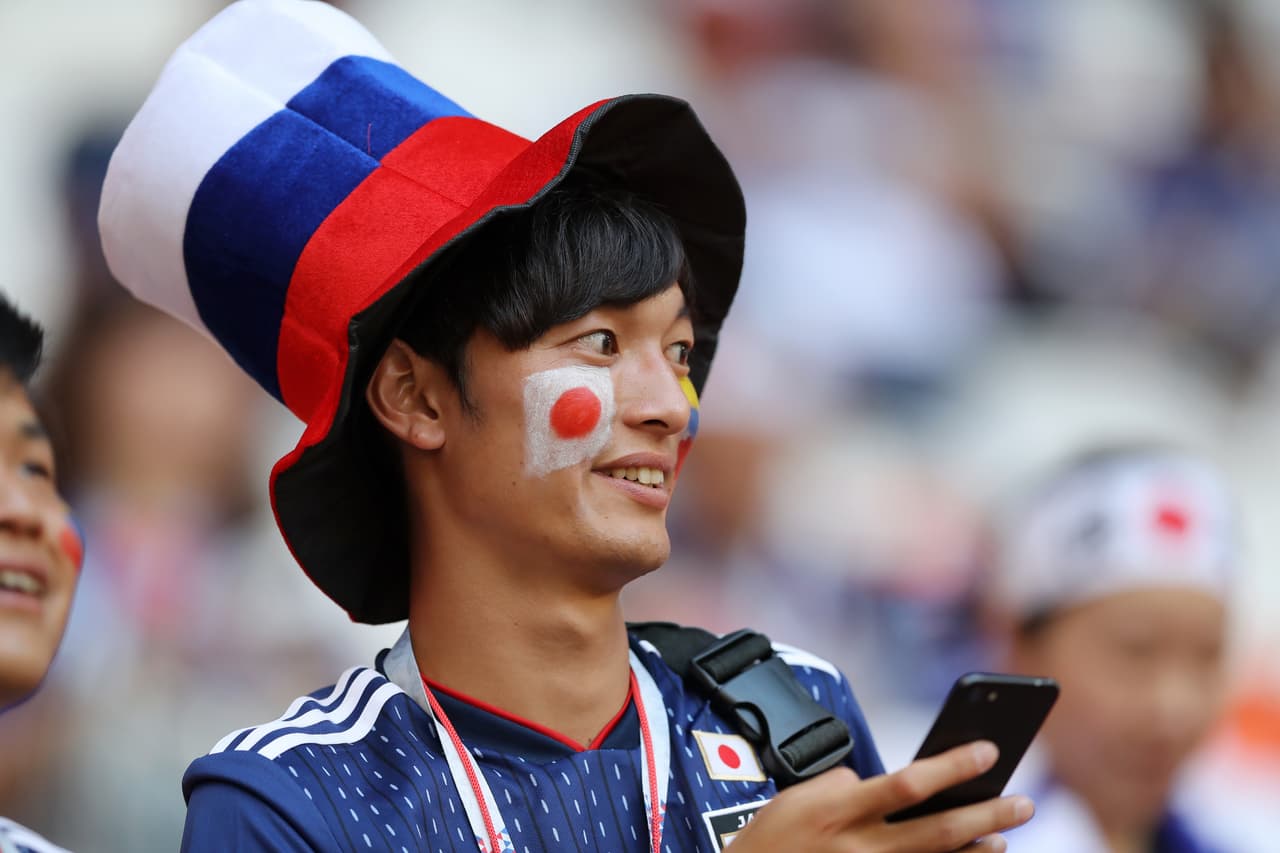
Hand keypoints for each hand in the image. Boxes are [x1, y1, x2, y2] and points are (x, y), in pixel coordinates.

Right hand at [728, 741, 1032, 851]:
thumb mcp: (797, 797)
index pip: (908, 785)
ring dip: (977, 851)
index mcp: (840, 812)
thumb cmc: (771, 839)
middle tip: (1023, 801)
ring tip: (1005, 836)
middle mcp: (861, 848)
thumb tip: (876, 784)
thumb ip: (842, 785)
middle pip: (938, 831)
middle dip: (986, 814)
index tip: (986, 750)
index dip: (952, 767)